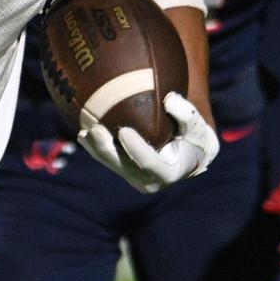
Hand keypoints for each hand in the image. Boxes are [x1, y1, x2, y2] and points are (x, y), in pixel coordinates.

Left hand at [78, 92, 218, 193]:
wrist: (189, 153)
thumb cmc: (194, 137)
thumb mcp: (197, 126)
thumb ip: (186, 114)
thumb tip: (169, 100)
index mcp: (169, 172)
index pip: (150, 163)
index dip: (136, 149)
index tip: (123, 130)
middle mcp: (150, 181)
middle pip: (124, 166)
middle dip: (107, 150)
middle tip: (95, 129)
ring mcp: (135, 178)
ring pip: (112, 164)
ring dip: (96, 148)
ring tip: (83, 131)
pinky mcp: (125, 171)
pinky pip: (107, 160)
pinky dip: (95, 148)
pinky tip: (83, 134)